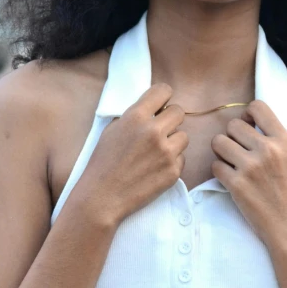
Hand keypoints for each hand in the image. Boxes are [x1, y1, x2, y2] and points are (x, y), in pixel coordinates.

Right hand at [74, 84, 188, 225]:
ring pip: (183, 136)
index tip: (161, 105)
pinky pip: (182, 157)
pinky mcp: (173, 171)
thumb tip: (154, 108)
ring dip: (173, 142)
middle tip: (160, 130)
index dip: (163, 96)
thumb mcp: (112, 130)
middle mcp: (153, 131)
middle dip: (170, 119)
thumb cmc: (103, 163)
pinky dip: (172, 162)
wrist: (102, 197)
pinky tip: (155, 168)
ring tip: (155, 153)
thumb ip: (134, 116)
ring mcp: (166, 152)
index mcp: (135, 117)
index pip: (163, 90)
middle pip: (179, 112)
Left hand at [210, 100, 286, 243]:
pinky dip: (220, 172)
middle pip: (232, 125)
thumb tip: (246, 118)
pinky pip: (214, 165)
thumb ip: (271, 137)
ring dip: (222, 153)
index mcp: (283, 139)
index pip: (257, 107)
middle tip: (239, 151)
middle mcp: (267, 149)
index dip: (247, 114)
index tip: (248, 127)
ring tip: (233, 163)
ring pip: (218, 142)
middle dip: (231, 137)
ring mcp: (250, 167)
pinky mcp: (236, 184)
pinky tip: (232, 179)